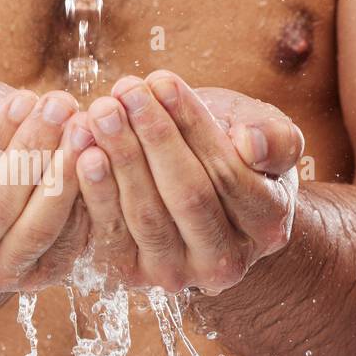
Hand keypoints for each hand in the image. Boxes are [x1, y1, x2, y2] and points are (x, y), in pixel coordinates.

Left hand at [76, 71, 303, 293]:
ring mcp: (177, 274)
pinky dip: (93, 192)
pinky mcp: (132, 274)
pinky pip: (110, 234)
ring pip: (147, 215)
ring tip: (100, 112)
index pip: (230, 172)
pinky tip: (82, 151)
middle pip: (188, 195)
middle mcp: (225, 262)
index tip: (163, 81)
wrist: (204, 196)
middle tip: (124, 91)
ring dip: (120, 159)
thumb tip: (249, 142)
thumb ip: (274, 138)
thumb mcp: (269, 137)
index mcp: (267, 226)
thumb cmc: (236, 155)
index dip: (194, 126)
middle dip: (153, 137)